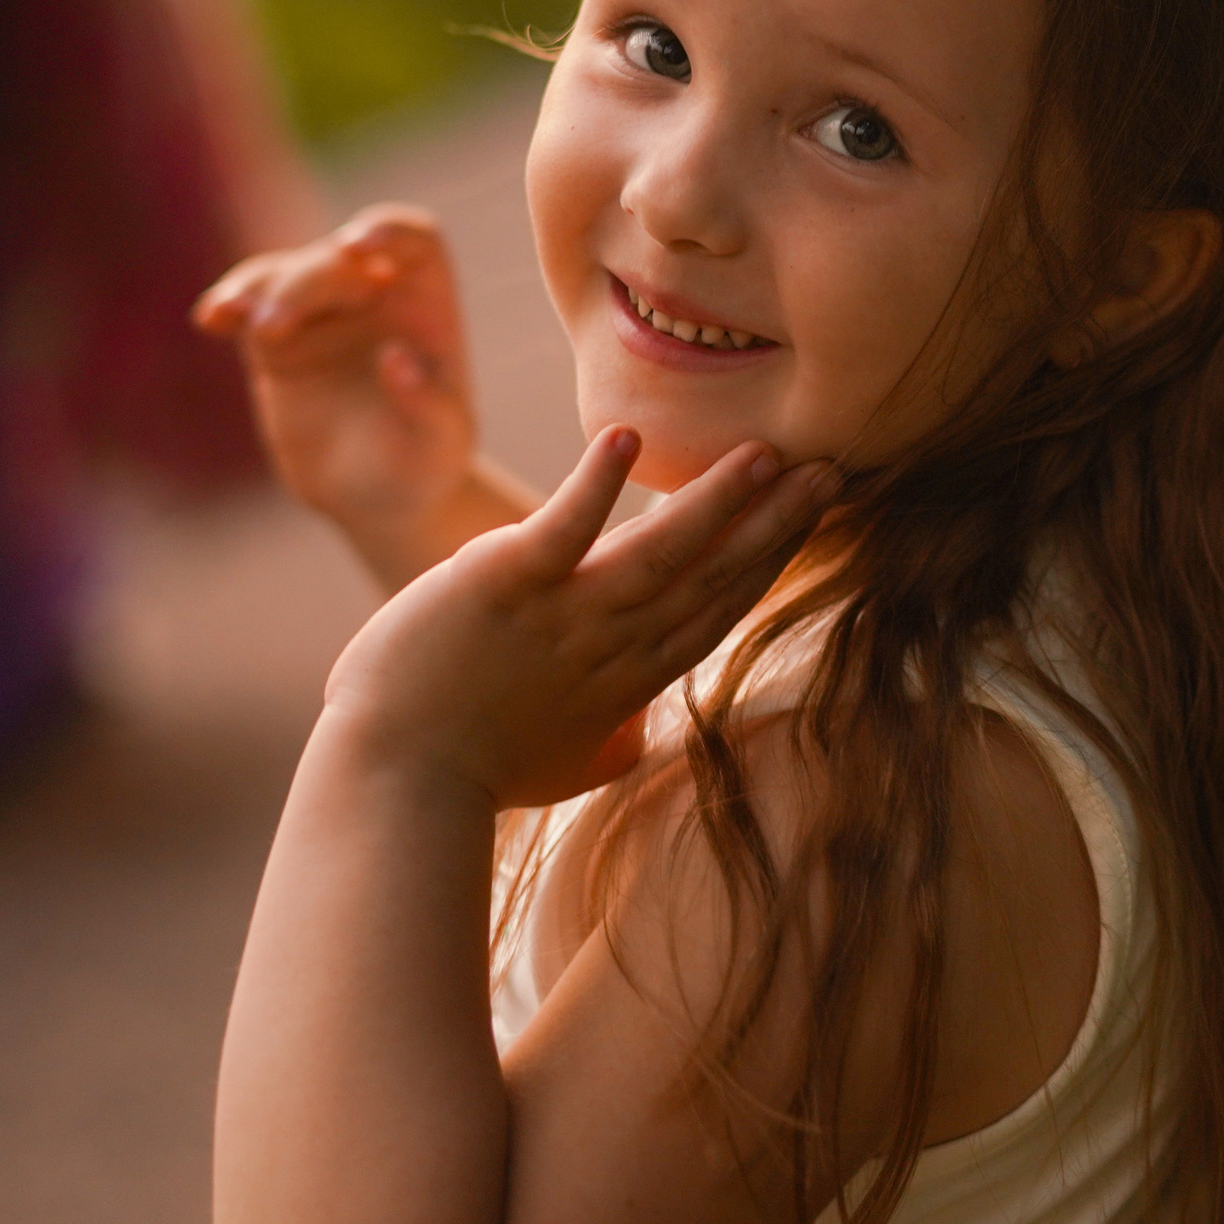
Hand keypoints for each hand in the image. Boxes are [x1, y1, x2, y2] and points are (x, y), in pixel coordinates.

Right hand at [194, 206, 491, 577]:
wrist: (378, 501)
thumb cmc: (424, 465)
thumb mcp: (439, 443)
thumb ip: (426, 403)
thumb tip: (396, 358)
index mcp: (427, 306)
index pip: (414, 240)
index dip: (387, 230)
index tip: (357, 247)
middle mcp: (374, 298)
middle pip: (334, 261)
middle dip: (301, 284)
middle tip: (272, 328)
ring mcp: (321, 317)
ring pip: (282, 277)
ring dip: (255, 289)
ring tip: (232, 316)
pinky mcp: (277, 345)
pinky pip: (246, 310)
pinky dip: (228, 306)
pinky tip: (212, 318)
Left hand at [318, 427, 837, 809]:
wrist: (393, 787)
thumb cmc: (467, 775)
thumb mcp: (559, 767)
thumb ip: (609, 743)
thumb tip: (638, 739)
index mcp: (626, 680)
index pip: (715, 610)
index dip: (771, 560)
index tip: (812, 518)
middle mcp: (610, 644)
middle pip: (709, 576)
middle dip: (774, 523)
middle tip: (830, 470)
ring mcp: (562, 615)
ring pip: (658, 553)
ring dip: (714, 502)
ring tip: (763, 453)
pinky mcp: (504, 585)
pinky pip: (561, 530)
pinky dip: (595, 487)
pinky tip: (625, 436)